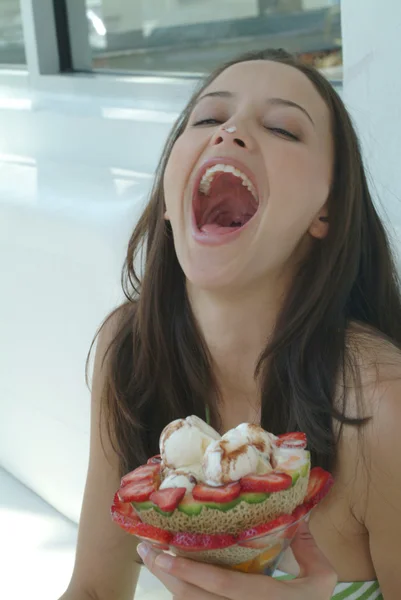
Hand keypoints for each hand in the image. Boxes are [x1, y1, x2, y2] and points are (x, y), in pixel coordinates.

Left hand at [137, 521, 336, 598]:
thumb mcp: (321, 581)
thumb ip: (308, 548)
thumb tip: (298, 513)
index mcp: (266, 599)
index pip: (223, 586)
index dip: (192, 573)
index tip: (167, 554)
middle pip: (193, 599)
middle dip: (166, 574)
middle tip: (146, 548)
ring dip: (168, 584)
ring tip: (152, 557)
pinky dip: (182, 593)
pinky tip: (172, 577)